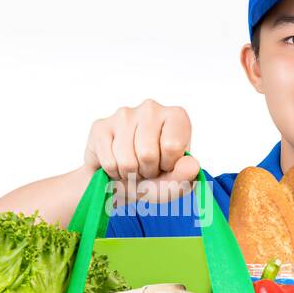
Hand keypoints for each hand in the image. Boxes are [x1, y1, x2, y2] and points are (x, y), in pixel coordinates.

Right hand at [84, 99, 199, 204]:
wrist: (119, 181)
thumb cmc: (152, 178)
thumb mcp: (173, 184)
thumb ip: (185, 177)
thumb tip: (192, 166)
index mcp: (176, 117)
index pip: (172, 146)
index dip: (168, 166)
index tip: (165, 165)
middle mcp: (151, 108)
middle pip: (147, 153)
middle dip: (146, 172)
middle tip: (145, 169)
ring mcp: (124, 114)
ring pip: (126, 160)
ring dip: (129, 174)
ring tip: (131, 167)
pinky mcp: (101, 126)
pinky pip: (109, 162)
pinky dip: (113, 173)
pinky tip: (116, 164)